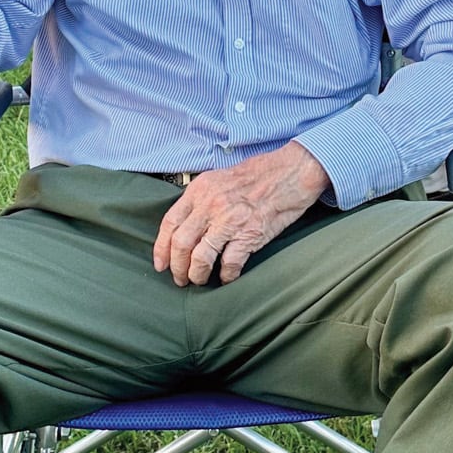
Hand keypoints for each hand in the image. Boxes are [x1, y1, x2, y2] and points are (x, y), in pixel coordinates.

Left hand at [152, 141, 330, 285]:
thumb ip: (201, 200)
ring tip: (199, 280)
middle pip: (181, 244)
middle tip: (180, 279)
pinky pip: (230, 263)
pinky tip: (227, 278)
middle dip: (177, 267)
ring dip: (197, 275)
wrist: (291, 171)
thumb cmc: (258, 176)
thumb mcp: (220, 178)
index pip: (169, 223)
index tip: (161, 264)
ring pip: (200, 257)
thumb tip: (186, 226)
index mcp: (200, 190)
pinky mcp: (250, 234)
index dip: (161, 248)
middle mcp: (211, 205)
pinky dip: (226, 276)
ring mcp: (230, 220)